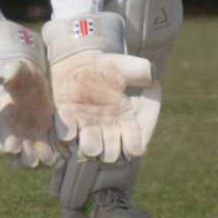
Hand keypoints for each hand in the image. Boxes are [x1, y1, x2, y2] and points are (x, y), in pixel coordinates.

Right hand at [0, 20, 62, 167]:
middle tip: (34, 160)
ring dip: (42, 158)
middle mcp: (16, 130)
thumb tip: (7, 77)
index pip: (2, 134)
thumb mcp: (12, 68)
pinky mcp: (47, 130)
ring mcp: (32, 133)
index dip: (7, 141)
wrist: (28, 74)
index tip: (13, 147)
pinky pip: (51, 146)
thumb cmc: (16, 70)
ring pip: (35, 153)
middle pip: (18, 152)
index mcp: (2, 118)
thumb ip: (9, 73)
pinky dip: (56, 151)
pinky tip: (65, 154)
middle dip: (25, 157)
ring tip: (52, 160)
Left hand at [43, 13, 156, 163]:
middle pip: (111, 155)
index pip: (134, 145)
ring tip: (89, 134)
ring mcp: (87, 129)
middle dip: (110, 149)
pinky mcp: (67, 122)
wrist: (83, 63)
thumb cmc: (111, 67)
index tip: (131, 136)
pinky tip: (72, 126)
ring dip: (90, 145)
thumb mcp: (129, 65)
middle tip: (108, 134)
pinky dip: (68, 133)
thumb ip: (142, 70)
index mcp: (128, 121)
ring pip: (90, 149)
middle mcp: (108, 131)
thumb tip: (150, 76)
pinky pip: (66, 135)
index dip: (133, 145)